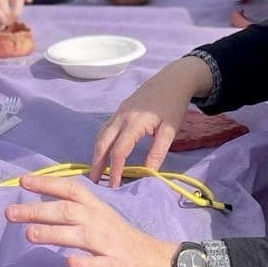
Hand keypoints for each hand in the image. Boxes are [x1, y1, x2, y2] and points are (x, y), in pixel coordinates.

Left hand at [6, 174, 181, 266]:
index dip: (47, 183)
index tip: (22, 180)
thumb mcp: (105, 223)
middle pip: (68, 211)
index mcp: (99, 210)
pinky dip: (85, 263)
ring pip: (80, 235)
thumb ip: (79, 215)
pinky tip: (69, 263)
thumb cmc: (128, 245)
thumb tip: (48, 209)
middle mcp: (102, 223)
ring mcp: (111, 246)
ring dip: (54, 233)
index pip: (71, 189)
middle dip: (38, 210)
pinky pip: (100, 265)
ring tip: (29, 234)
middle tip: (9, 212)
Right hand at [89, 55, 210, 186]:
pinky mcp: (119, 111)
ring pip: (101, 135)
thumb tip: (147, 174)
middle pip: (102, 143)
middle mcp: (121, 117)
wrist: (172, 80)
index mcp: (134, 123)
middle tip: (94, 182)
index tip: (113, 186)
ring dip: (96, 154)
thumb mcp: (169, 131)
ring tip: (96, 171)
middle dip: (96, 164)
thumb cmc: (173, 106)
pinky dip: (101, 143)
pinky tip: (103, 153)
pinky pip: (105, 129)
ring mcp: (118, 113)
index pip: (119, 151)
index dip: (114, 170)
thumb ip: (157, 153)